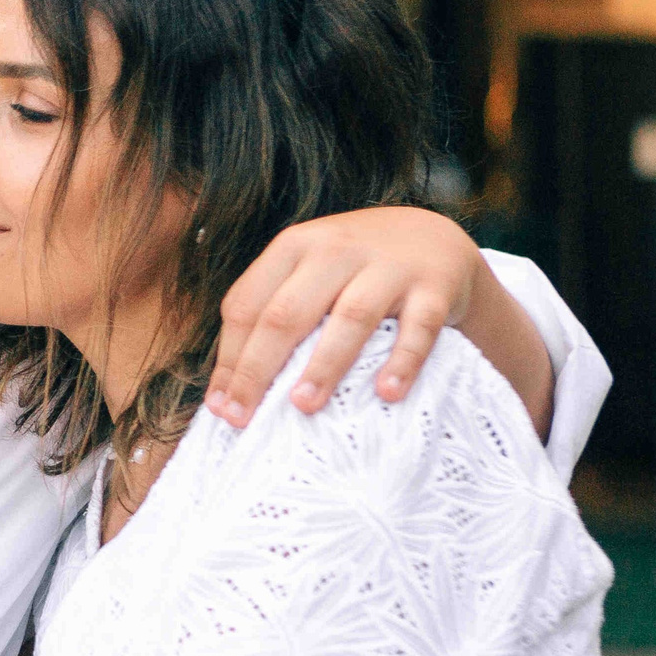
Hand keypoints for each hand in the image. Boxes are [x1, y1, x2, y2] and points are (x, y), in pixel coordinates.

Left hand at [204, 205, 485, 428]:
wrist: (432, 238)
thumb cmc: (353, 269)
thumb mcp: (307, 272)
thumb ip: (270, 312)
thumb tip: (228, 388)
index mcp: (294, 247)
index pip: (247, 304)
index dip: (229, 358)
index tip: (220, 407)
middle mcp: (336, 250)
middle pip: (286, 313)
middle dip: (258, 369)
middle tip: (243, 417)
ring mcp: (387, 266)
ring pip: (349, 318)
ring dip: (323, 365)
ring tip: (302, 406)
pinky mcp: (434, 287)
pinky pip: (418, 328)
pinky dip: (403, 361)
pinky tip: (387, 393)